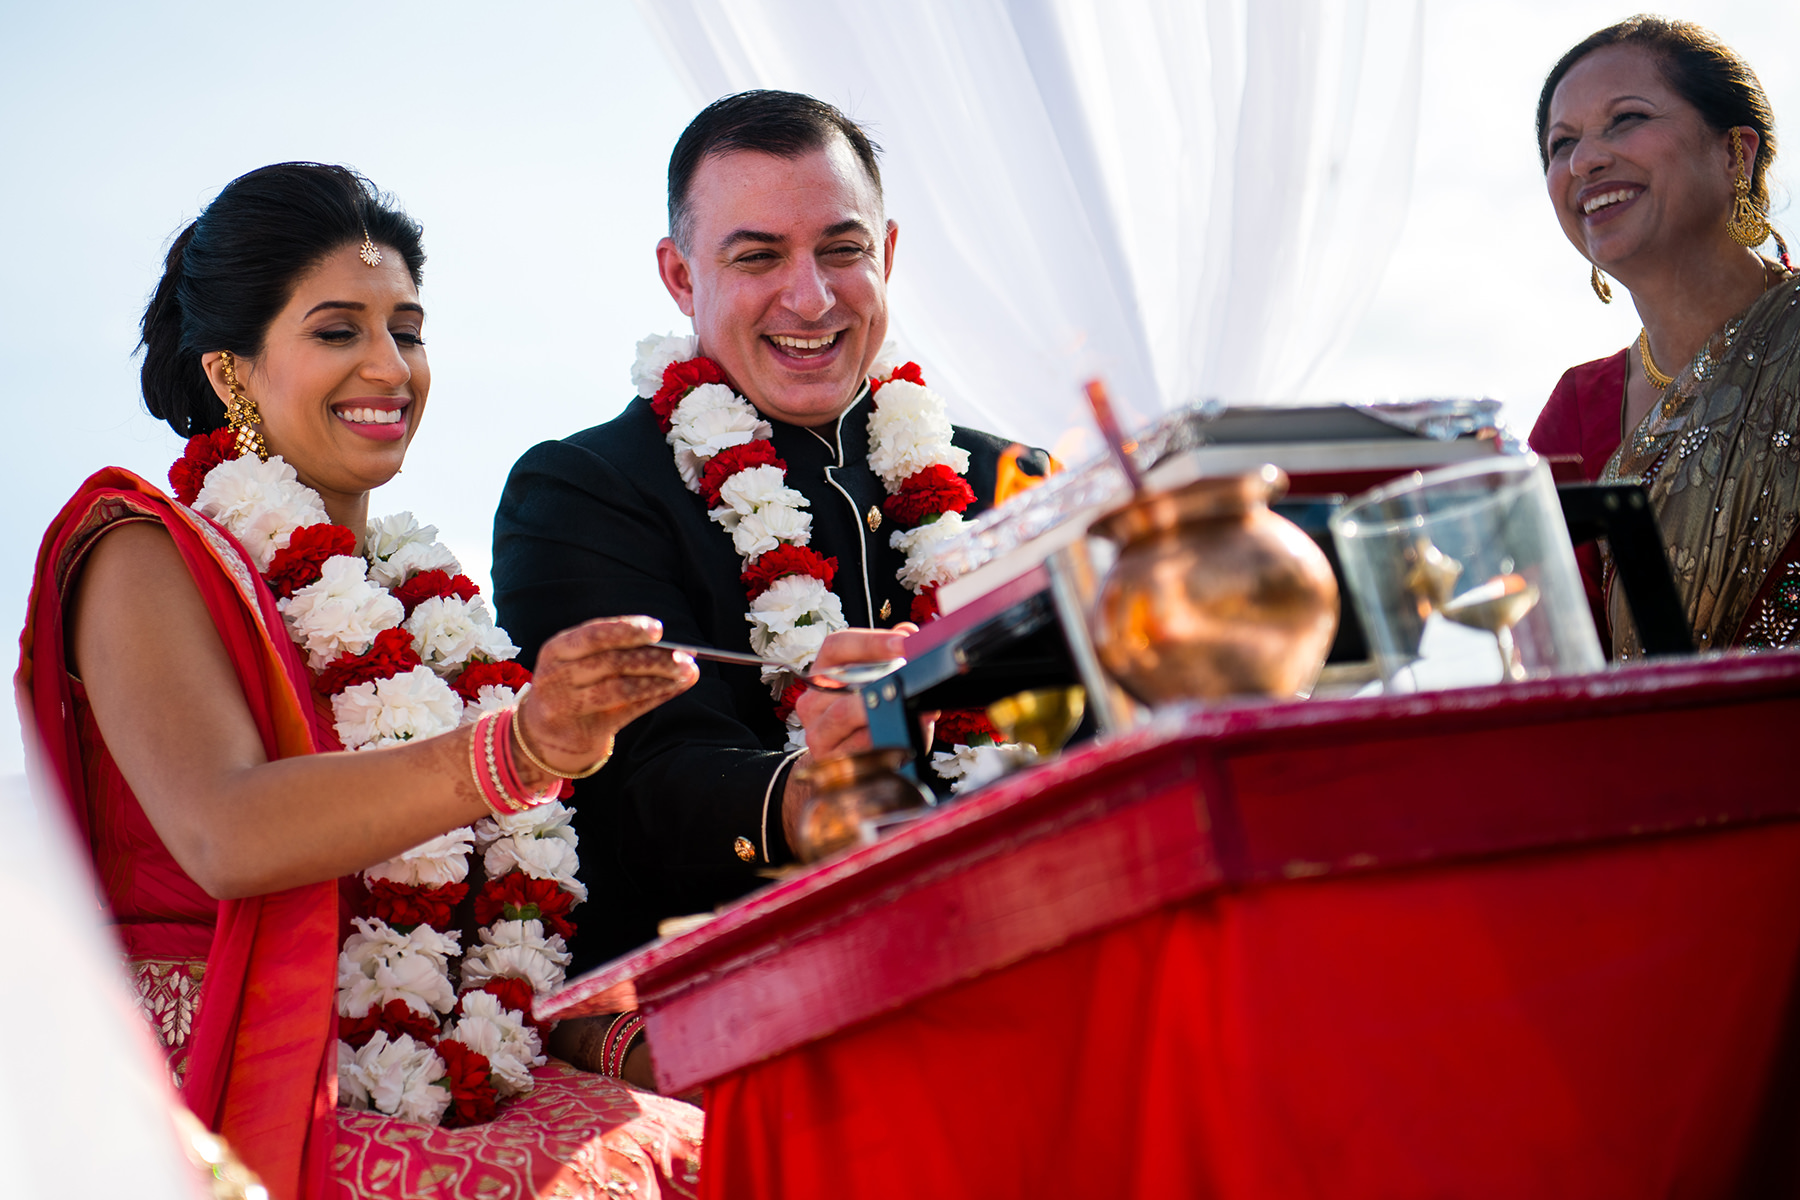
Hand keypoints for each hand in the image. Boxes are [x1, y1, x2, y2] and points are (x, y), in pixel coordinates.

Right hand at [515, 617, 698, 779]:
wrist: (542, 736)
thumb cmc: (573, 686)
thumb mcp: (581, 663)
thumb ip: (618, 652)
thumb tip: (672, 648)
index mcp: (556, 650)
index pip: (593, 635)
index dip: (626, 630)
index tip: (658, 630)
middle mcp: (557, 677)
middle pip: (611, 662)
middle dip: (653, 658)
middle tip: (685, 656)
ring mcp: (567, 707)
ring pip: (621, 689)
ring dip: (660, 679)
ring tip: (687, 671)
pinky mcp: (583, 732)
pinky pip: (628, 711)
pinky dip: (656, 696)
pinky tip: (675, 687)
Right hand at [781, 624, 913, 846]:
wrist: (859, 757)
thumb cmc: (873, 712)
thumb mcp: (884, 680)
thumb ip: (894, 654)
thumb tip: (908, 635)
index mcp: (825, 669)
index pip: (838, 645)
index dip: (872, 641)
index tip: (905, 643)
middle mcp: (814, 698)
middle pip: (842, 678)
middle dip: (883, 676)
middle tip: (914, 676)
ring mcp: (817, 729)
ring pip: (844, 712)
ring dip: (882, 708)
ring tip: (913, 706)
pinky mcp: (827, 756)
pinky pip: (855, 744)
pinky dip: (883, 737)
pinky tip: (904, 732)